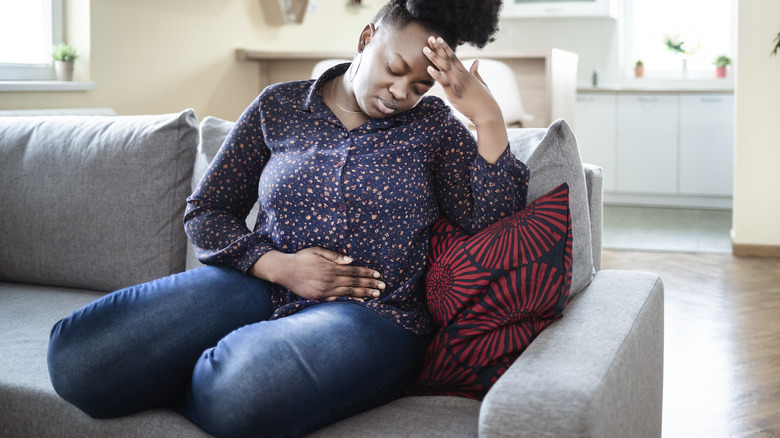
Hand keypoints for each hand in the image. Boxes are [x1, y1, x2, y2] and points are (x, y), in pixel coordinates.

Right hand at [250, 247, 384, 301]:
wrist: (284, 270)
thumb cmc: (301, 258)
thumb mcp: (317, 251)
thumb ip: (335, 256)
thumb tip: (351, 260)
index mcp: (331, 268)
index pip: (354, 271)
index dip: (367, 274)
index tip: (378, 275)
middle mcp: (330, 280)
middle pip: (354, 283)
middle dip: (370, 285)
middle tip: (383, 287)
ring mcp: (325, 291)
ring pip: (348, 293)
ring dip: (363, 294)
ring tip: (376, 296)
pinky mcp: (319, 298)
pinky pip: (338, 301)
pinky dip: (350, 302)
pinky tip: (359, 302)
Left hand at [422, 36, 503, 126]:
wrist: (488, 114)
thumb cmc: (485, 101)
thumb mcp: (481, 83)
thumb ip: (476, 72)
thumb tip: (476, 61)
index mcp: (466, 74)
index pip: (454, 57)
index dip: (445, 48)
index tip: (438, 39)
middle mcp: (462, 76)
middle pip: (447, 59)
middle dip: (438, 49)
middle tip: (429, 38)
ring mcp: (458, 85)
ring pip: (444, 68)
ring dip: (434, 58)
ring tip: (425, 49)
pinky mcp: (455, 95)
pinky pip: (444, 83)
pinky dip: (437, 75)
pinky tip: (429, 69)